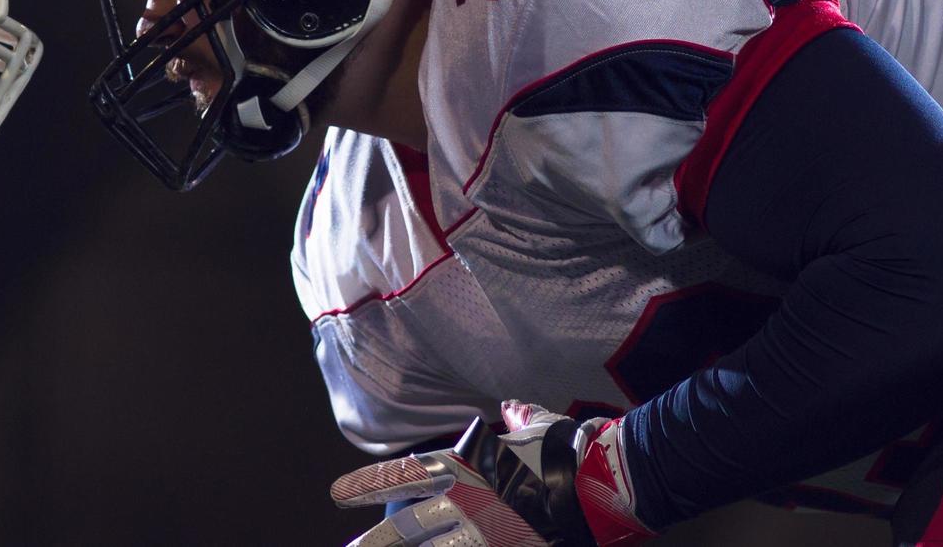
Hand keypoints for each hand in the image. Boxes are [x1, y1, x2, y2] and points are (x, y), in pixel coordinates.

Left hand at [330, 404, 653, 545]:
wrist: (603, 478)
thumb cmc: (568, 447)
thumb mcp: (536, 426)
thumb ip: (518, 420)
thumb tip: (513, 410)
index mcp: (464, 467)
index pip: (403, 476)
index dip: (368, 485)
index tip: (339, 494)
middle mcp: (466, 502)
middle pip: (408, 529)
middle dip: (375, 543)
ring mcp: (487, 533)